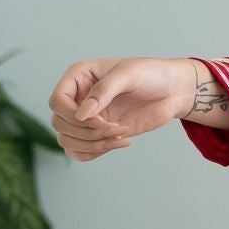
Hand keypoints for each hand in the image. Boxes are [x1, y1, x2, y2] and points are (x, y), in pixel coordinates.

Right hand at [48, 57, 197, 160]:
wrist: (172, 90)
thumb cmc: (151, 74)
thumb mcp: (128, 75)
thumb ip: (103, 91)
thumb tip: (81, 115)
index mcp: (79, 77)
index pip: (57, 102)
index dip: (74, 116)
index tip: (101, 120)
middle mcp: (79, 97)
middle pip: (59, 124)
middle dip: (87, 132)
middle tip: (115, 128)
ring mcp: (88, 117)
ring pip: (68, 140)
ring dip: (93, 145)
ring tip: (120, 135)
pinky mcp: (99, 133)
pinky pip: (80, 151)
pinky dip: (96, 153)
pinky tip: (121, 143)